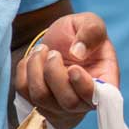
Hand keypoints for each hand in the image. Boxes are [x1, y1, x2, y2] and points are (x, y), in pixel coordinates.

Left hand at [16, 12, 117, 128]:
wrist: (57, 40)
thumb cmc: (79, 34)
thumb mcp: (90, 22)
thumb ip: (92, 31)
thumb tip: (78, 52)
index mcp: (104, 81)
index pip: (101, 99)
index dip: (85, 88)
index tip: (73, 68)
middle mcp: (83, 100)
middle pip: (68, 103)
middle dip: (54, 74)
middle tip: (53, 52)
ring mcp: (59, 105)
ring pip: (41, 98)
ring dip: (36, 69)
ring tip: (42, 50)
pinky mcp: (36, 101)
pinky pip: (23, 90)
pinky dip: (24, 69)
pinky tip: (34, 58)